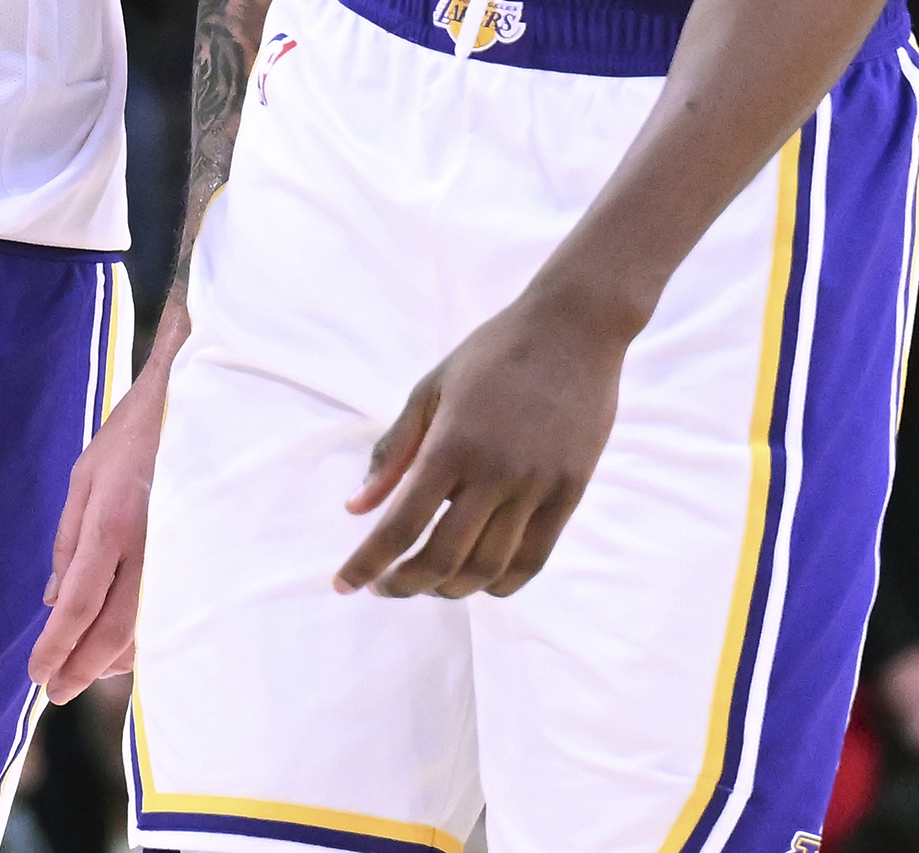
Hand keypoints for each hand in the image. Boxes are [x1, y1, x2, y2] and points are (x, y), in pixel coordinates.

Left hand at [33, 364, 165, 698]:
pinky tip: (119, 648)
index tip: (37, 675)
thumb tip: (52, 602)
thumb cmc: (131, 440)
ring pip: (144, 631)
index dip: (57, 647)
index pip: (79, 604)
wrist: (195, 407)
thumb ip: (67, 542)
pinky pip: (167, 616)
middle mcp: (148, 549)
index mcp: (112, 525)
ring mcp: (179, 558)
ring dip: (109, 660)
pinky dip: (139, 640)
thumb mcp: (84, 479)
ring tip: (79, 672)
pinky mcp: (199, 561)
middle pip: (112, 630)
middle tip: (54, 691)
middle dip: (80, 669)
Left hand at [333, 287, 623, 597]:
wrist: (574, 330)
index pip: (401, 524)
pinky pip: (534, 558)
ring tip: (427, 584)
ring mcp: (537, 486)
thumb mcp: (431, 389)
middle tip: (382, 588)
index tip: (344, 585)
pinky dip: (502, 582)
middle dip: (405, 584)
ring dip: (451, 587)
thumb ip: (393, 451)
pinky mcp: (570, 491)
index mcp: (451, 444)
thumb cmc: (492, 353)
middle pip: (443, 557)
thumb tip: (355, 508)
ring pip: (489, 566)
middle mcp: (495, 472)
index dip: (368, 562)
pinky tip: (478, 582)